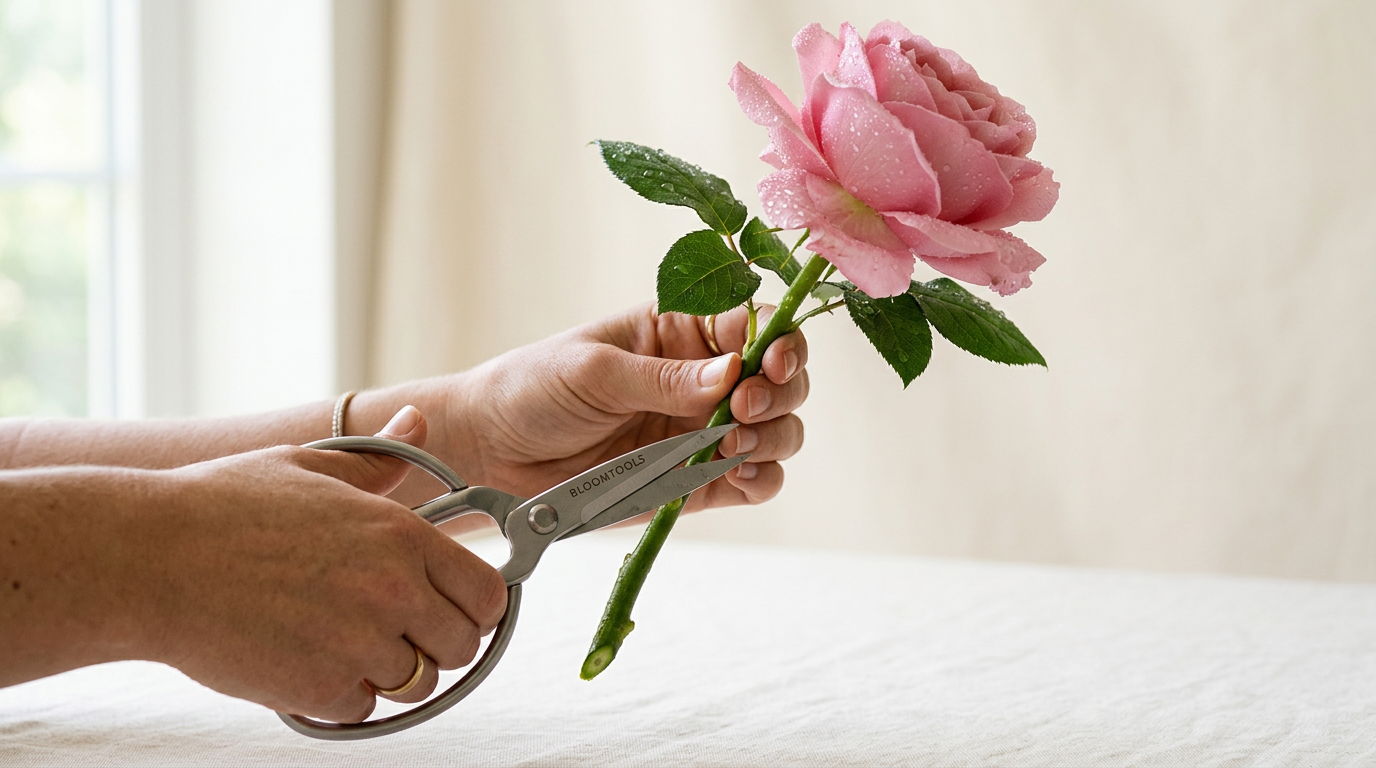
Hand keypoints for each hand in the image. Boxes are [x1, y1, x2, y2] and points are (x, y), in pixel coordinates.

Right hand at [140, 407, 506, 722]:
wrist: (148, 558)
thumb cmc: (221, 507)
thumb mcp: (310, 464)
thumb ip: (380, 459)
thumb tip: (419, 419)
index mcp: (401, 535)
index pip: (487, 593)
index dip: (475, 606)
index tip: (453, 607)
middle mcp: (392, 590)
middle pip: (460, 647)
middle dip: (434, 642)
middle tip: (394, 629)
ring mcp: (357, 644)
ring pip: (414, 683)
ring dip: (386, 670)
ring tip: (341, 640)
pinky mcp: (318, 688)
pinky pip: (360, 708)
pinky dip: (339, 695)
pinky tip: (305, 658)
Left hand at [434, 302, 808, 511]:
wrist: (491, 453)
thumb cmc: (532, 389)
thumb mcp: (594, 370)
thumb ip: (662, 377)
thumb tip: (731, 372)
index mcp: (681, 332)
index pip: (754, 325)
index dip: (779, 340)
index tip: (772, 362)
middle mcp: (703, 379)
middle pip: (783, 379)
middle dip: (781, 392)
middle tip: (745, 407)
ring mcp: (702, 433)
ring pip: (778, 432)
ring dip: (774, 437)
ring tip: (735, 444)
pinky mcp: (695, 482)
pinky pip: (753, 482)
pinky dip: (761, 480)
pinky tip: (738, 474)